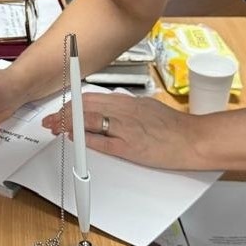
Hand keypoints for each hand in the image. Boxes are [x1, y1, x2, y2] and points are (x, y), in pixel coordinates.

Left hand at [41, 92, 201, 169]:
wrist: (194, 139)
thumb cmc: (175, 127)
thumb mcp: (148, 108)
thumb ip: (128, 108)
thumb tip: (110, 109)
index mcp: (128, 102)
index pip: (92, 98)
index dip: (72, 102)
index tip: (60, 109)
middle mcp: (124, 111)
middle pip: (85, 107)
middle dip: (64, 113)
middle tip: (50, 120)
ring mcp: (126, 128)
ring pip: (89, 120)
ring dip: (68, 124)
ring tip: (55, 128)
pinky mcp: (130, 147)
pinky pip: (101, 141)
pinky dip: (85, 139)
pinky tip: (74, 139)